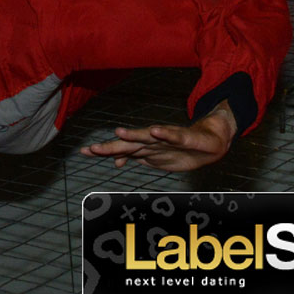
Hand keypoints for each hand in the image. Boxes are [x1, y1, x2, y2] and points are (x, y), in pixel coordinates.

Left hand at [79, 102, 236, 171]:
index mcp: (144, 148)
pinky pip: (173, 136)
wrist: (209, 142)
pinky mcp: (183, 138)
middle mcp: (151, 141)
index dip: (103, 151)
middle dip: (111, 146)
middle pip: (128, 144)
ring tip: (118, 132)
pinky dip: (164, 134)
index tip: (84, 152)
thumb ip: (135, 157)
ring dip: (133, 135)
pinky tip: (155, 131)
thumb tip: (114, 163)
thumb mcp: (155, 158)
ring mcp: (166, 139)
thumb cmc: (179, 149)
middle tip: (92, 148)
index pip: (119, 149)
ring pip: (147, 137)